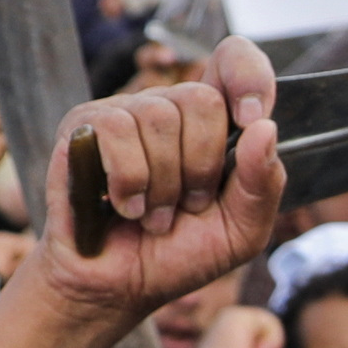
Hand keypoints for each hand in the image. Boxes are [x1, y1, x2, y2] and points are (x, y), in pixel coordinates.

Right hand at [37, 37, 284, 330]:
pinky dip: (129, 181)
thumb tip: (264, 128)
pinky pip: (116, 130)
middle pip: (202, 99)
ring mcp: (123, 112)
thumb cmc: (180, 255)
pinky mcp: (83, 127)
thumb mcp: (241, 231)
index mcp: (212, 123)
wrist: (119, 288)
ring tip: (154, 214)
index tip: (251, 117)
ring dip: (163, 184)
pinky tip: (125, 206)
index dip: (248, 76)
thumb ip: (262, 184)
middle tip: (189, 204)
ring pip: (159, 117)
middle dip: (202, 166)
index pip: (235, 60)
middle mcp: (168, 107)